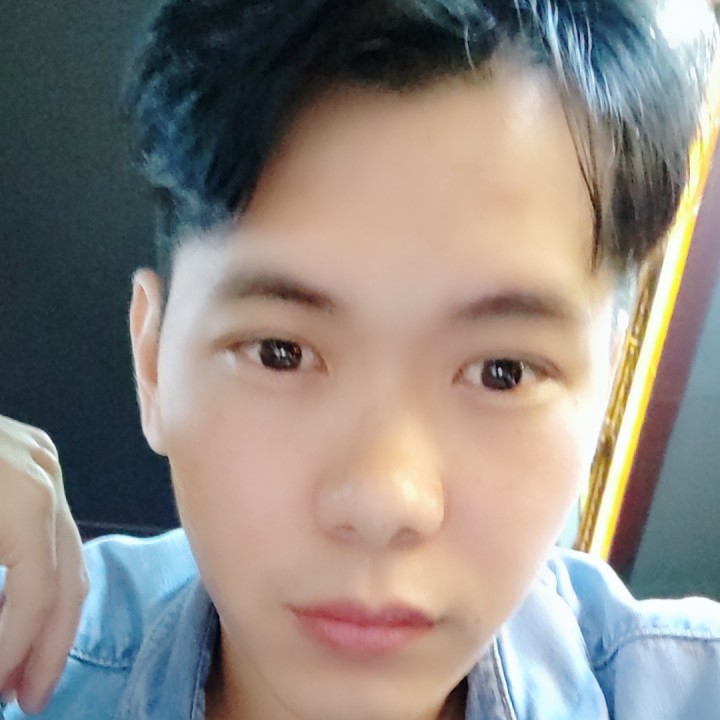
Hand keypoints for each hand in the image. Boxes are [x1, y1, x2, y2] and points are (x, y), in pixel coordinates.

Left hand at [0, 414, 87, 713]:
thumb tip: (0, 658)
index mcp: (23, 496)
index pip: (37, 592)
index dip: (17, 652)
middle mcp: (46, 475)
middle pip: (69, 575)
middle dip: (48, 645)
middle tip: (29, 699)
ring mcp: (44, 459)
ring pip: (67, 552)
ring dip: (46, 616)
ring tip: (20, 667)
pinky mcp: (33, 455)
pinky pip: (50, 526)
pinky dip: (37, 574)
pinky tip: (14, 609)